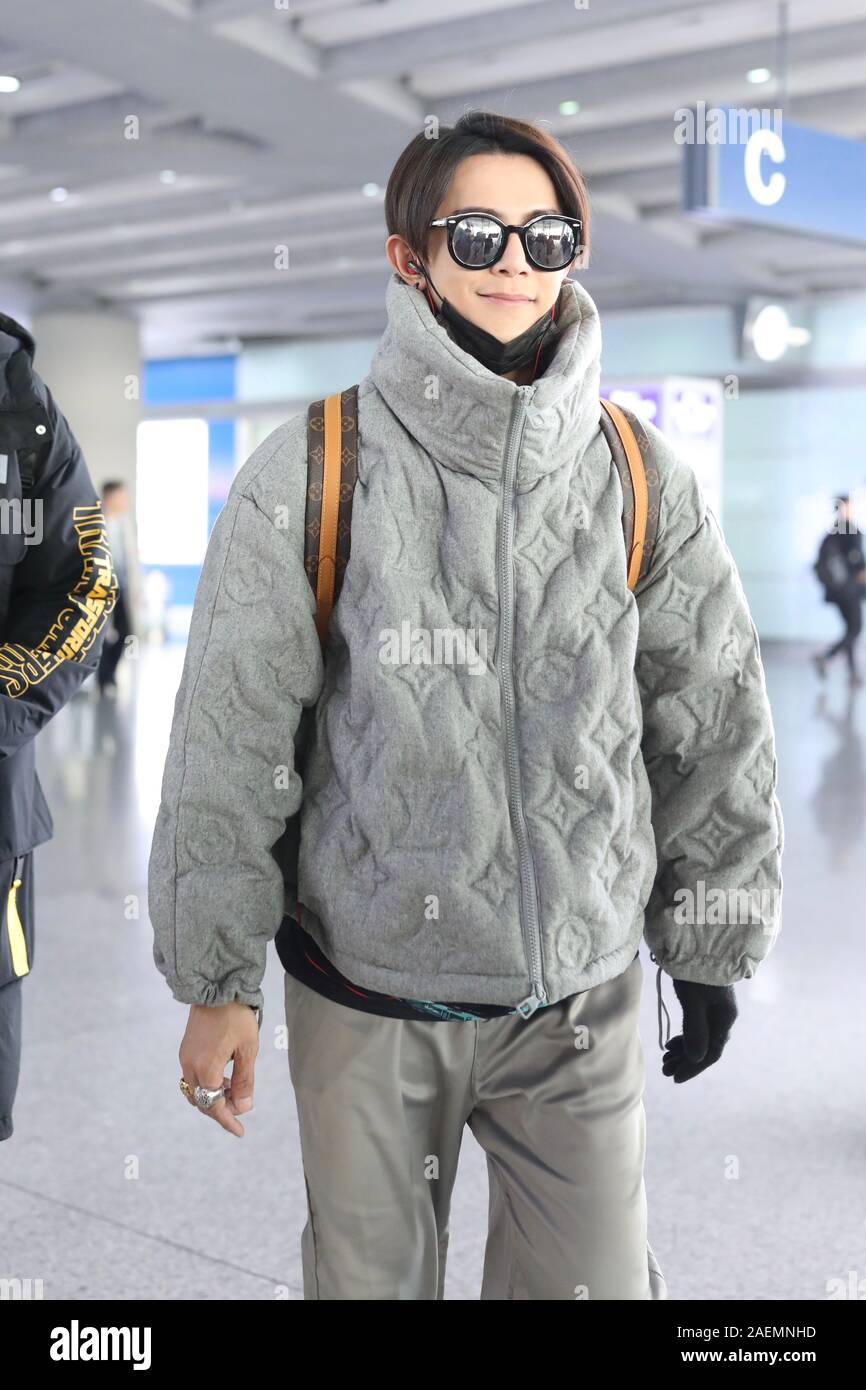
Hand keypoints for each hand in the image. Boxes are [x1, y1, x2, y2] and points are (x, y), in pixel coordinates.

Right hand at [179, 1001, 259, 1135]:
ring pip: (197, 1090)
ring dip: (214, 1096)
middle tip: (241, 1108)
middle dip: (220, 1109)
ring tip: (234, 1090)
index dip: (227, 1121)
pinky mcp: (185, 1049)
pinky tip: (224, 1077)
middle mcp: (190, 1065)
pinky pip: (194, 1077)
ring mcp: (185, 1057)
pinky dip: (208, 1084)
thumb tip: (243, 1107)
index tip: (240, 1131)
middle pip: (202, 1101)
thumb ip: (244, 1080)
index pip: (214, 1106)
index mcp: (206, 1068)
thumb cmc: (236, 1016)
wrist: (217, 987)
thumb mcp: (248, 1049)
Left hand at [662, 979, 737, 1082]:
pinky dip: (685, 1037)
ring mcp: (716, 1008)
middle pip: (706, 1047)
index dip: (692, 1068)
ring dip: (683, 1050)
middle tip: (665, 1070)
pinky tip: (671, 1043)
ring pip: (701, 1038)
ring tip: (665, 1060)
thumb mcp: (694, 1001)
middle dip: (685, 1061)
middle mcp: (723, 1016)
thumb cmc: (696, 971)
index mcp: (724, 1019)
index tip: (674, 1078)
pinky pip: (697, 1026)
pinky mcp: (706, 1000)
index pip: (710, 1053)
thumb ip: (695, 1030)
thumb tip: (696, 1059)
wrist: (700, 941)